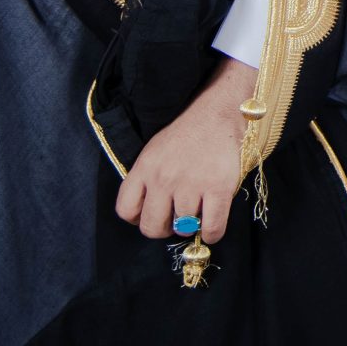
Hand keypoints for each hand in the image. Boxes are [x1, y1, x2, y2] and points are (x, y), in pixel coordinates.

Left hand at [115, 56, 256, 242]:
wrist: (220, 112)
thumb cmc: (188, 132)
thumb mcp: (155, 150)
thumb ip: (148, 178)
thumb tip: (150, 210)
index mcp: (145, 168)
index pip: (125, 210)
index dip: (138, 218)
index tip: (152, 212)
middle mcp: (164, 179)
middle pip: (151, 227)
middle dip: (163, 229)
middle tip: (176, 219)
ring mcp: (191, 185)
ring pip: (183, 228)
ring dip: (191, 225)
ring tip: (199, 209)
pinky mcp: (218, 188)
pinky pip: (211, 228)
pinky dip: (211, 234)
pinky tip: (212, 225)